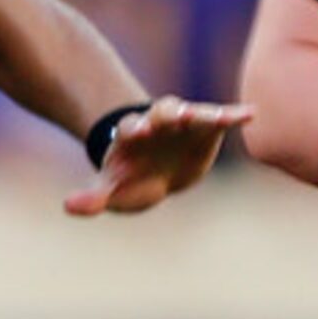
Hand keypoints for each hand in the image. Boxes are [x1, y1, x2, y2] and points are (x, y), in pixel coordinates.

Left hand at [65, 96, 247, 216]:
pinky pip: (220, 119)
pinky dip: (233, 115)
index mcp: (132, 134)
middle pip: (162, 112)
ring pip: (193, 113)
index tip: (141, 131)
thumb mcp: (110, 190)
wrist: (153, 173)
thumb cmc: (129, 180)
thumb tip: (68, 207)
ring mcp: (184, 122)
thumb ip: (93, 198)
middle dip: (169, 113)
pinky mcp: (206, 128)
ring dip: (203, 113)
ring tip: (217, 118)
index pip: (131, 127)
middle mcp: (158, 122)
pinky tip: (249, 114)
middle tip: (179, 116)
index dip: (135, 128)